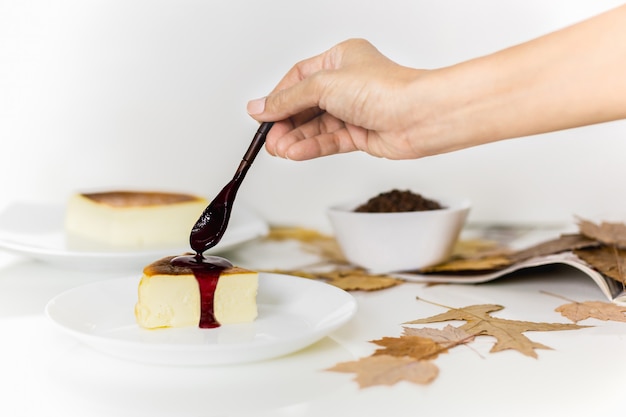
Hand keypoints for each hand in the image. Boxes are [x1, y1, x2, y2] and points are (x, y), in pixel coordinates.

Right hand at [247, 39, 432, 159]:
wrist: (419, 116)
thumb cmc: (385, 89)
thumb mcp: (324, 85)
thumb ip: (288, 99)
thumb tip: (260, 106)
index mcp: (340, 59)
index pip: (298, 78)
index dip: (278, 98)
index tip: (260, 115)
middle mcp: (347, 84)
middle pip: (305, 105)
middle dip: (286, 123)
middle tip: (269, 139)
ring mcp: (354, 110)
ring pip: (316, 126)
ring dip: (296, 138)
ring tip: (280, 150)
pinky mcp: (361, 134)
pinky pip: (329, 141)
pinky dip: (311, 147)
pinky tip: (296, 152)